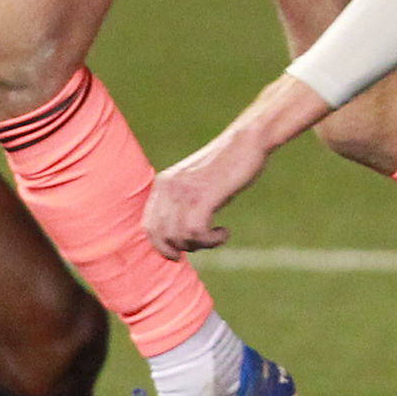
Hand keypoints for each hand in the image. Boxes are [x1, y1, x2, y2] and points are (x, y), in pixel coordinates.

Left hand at [147, 128, 274, 258]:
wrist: (247, 141)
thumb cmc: (227, 164)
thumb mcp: (196, 182)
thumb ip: (183, 201)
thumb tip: (179, 236)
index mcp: (163, 183)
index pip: (149, 225)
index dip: (161, 246)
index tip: (178, 254)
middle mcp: (168, 187)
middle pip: (161, 235)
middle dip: (179, 249)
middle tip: (201, 246)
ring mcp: (184, 192)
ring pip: (179, 237)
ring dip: (201, 244)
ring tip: (218, 236)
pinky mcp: (202, 197)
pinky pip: (196, 233)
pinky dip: (211, 240)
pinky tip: (225, 232)